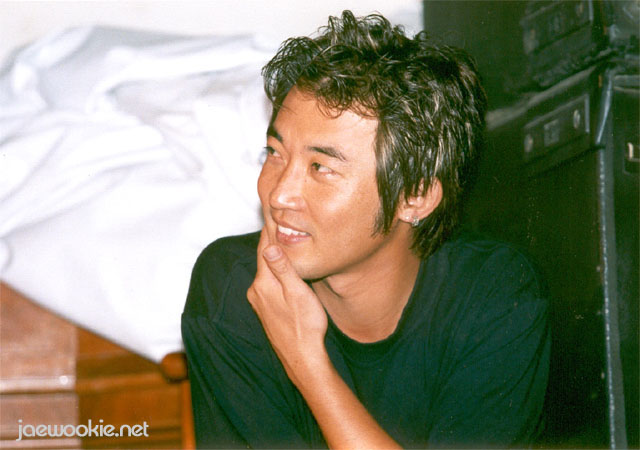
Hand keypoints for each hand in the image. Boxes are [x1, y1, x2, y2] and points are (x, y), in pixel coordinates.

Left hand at [247, 228, 328, 384]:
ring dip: (273, 255)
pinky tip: (283, 268)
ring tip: (281, 238)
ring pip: (266, 270)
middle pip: (263, 257)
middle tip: (277, 218)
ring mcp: (260, 301)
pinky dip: (275, 270)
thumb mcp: (298, 294)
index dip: (270, 229)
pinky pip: (269, 282)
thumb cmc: (305, 326)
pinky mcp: (266, 310)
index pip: (265, 248)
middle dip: (271, 239)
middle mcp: (257, 291)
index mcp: (264, 283)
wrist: (302, 359)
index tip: (272, 211)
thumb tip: (269, 245)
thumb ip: (283, 269)